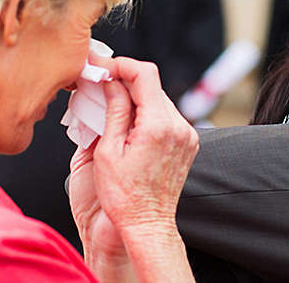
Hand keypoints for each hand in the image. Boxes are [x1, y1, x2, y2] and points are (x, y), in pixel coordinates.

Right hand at [71, 55, 197, 281]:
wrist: (148, 224)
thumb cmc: (123, 196)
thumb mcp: (107, 151)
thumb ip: (113, 111)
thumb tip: (111, 82)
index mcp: (158, 126)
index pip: (145, 74)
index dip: (122, 65)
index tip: (103, 68)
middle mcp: (178, 127)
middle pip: (153, 85)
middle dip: (126, 80)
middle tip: (100, 83)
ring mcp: (187, 135)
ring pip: (159, 99)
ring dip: (136, 97)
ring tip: (110, 105)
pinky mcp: (188, 143)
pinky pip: (167, 116)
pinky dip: (147, 113)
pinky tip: (129, 124)